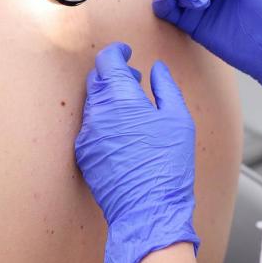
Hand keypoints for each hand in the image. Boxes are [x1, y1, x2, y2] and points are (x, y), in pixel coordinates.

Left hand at [75, 43, 199, 262]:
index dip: (117, 52)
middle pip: (96, 79)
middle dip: (113, 74)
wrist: (148, 210)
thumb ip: (166, 88)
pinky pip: (89, 126)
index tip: (127, 52)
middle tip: (134, 80)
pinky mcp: (84, 154)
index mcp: (120, 99)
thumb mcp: (178, 120)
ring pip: (91, 103)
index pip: (107, 61)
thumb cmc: (168, 166)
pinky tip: (122, 132)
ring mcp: (87, 135)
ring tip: (131, 108)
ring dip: (108, 97)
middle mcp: (97, 114)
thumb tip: (157, 70)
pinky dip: (102, 120)